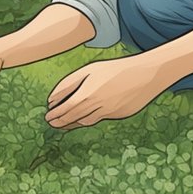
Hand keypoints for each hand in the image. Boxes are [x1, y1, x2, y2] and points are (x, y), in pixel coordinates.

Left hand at [44, 57, 168, 129]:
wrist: (144, 74)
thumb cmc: (115, 69)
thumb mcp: (89, 70)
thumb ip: (69, 83)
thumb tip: (52, 99)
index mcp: (88, 94)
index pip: (66, 109)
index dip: (55, 116)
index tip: (48, 118)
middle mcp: (97, 106)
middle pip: (74, 118)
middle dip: (61, 122)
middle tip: (52, 123)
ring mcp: (109, 113)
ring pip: (86, 121)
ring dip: (73, 123)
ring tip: (64, 124)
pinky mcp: (118, 116)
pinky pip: (99, 119)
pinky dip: (88, 119)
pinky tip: (83, 117)